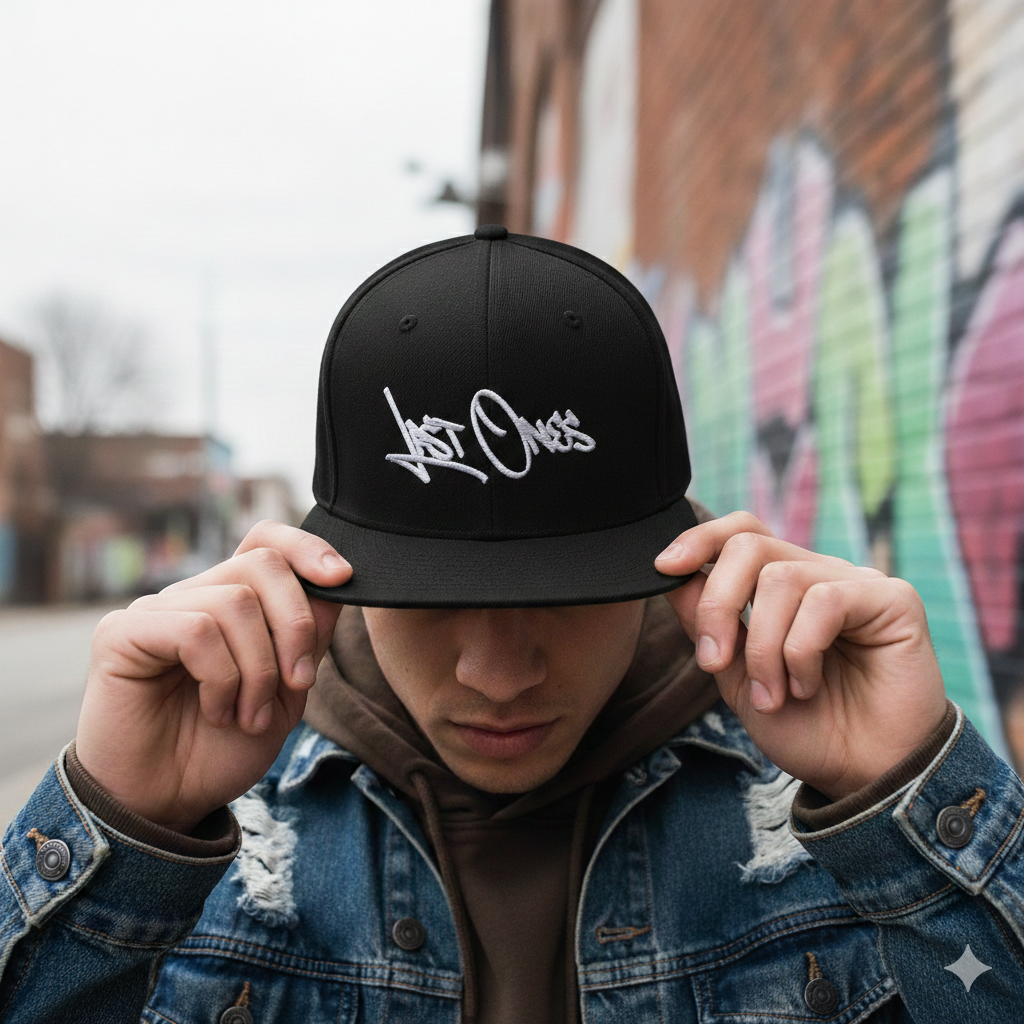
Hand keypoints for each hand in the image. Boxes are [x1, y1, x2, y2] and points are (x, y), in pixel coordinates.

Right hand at [75, 521, 350, 832]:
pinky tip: (216, 710)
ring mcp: (156, 610)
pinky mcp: (121, 632)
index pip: (265, 541)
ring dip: (259, 669)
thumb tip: (335, 586)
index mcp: (231, 603)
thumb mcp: (286, 694)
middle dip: (296, 625)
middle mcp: (193, 596)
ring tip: (248, 715)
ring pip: (235, 602)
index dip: (306, 547)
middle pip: (262, 565)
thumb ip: (307, 640)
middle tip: (298, 684)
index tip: (343, 577)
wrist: (168, 803)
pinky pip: (195, 630)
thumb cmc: (221, 748)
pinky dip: (221, 677)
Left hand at [656, 512, 947, 800]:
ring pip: (780, 579)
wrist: (861, 776)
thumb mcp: (736, 676)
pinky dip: (801, 650)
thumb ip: (706, 624)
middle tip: (713, 662)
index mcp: (783, 587)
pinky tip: (807, 686)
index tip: (663, 568)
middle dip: (718, 603)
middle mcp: (819, 574)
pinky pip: (825, 601)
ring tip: (774, 694)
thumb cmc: (805, 727)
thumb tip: (671, 575)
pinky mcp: (893, 599)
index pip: (741, 533)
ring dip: (763, 647)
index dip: (700, 539)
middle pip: (750, 545)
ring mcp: (857, 582)